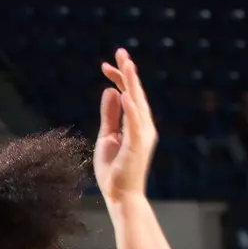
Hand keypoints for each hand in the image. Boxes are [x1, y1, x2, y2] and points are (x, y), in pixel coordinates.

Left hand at [94, 48, 157, 205]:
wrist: (121, 196)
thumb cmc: (115, 171)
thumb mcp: (107, 137)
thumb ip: (110, 115)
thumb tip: (110, 91)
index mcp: (135, 124)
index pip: (128, 94)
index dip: (118, 79)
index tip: (105, 66)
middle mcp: (143, 126)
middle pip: (136, 93)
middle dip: (128, 72)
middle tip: (120, 52)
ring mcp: (142, 136)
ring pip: (138, 104)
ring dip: (132, 84)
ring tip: (126, 65)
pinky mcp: (137, 147)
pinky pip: (135, 125)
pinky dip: (131, 110)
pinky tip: (125, 95)